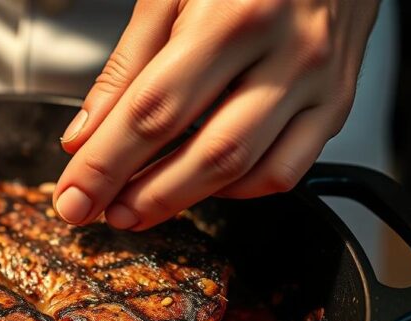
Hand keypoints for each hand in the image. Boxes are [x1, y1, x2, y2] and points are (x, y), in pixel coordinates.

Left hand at [55, 0, 379, 229]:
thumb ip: (127, 65)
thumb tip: (85, 138)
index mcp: (235, 15)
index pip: (153, 113)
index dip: (106, 165)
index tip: (73, 198)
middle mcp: (287, 51)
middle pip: (206, 152)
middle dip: (143, 195)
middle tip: (100, 212)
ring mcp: (319, 81)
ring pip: (247, 169)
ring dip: (183, 200)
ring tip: (135, 207)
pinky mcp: (338, 101)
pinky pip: (287, 170)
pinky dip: (237, 190)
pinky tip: (200, 183)